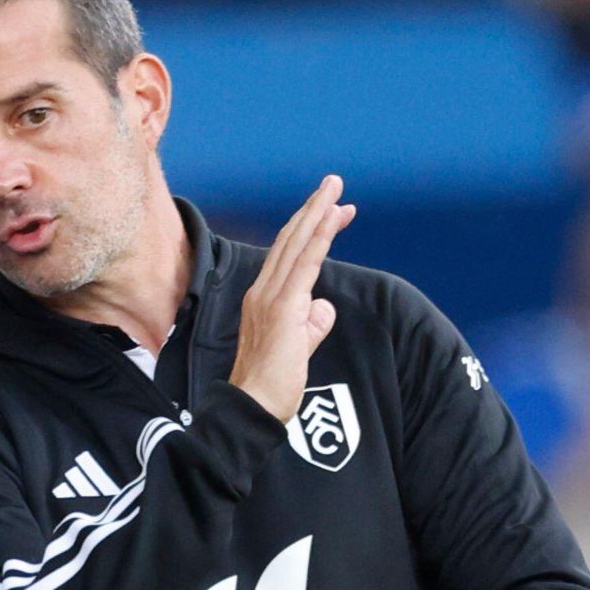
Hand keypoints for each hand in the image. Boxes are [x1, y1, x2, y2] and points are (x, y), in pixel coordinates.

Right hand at [230, 175, 355, 421]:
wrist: (253, 406)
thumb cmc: (271, 385)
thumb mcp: (298, 347)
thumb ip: (311, 324)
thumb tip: (324, 306)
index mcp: (263, 299)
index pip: (289, 255)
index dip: (309, 228)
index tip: (332, 210)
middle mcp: (263, 291)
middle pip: (291, 240)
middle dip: (314, 209)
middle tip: (334, 183)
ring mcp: (271, 298)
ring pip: (297, 245)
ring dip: (318, 213)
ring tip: (336, 190)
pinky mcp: (283, 308)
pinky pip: (305, 265)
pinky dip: (319, 239)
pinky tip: (332, 219)